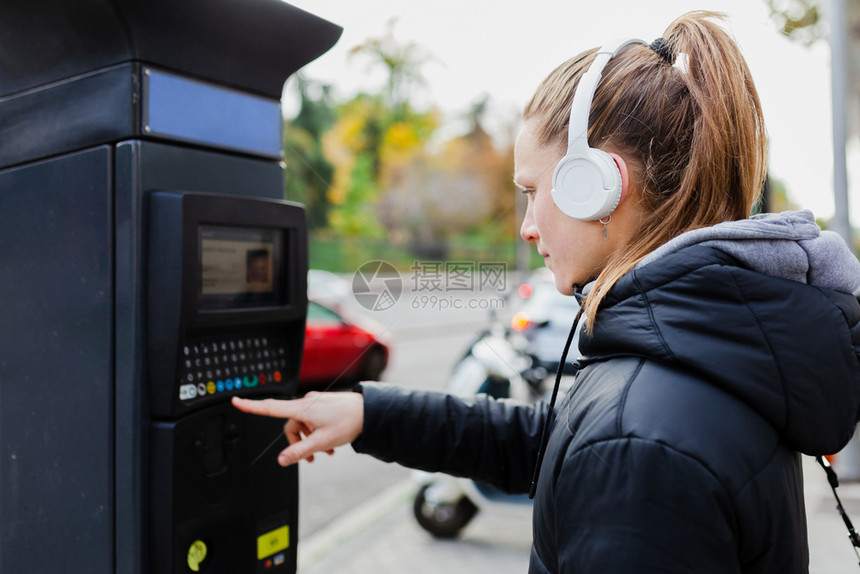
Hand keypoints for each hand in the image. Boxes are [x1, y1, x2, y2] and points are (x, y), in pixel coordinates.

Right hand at [232, 391, 363, 465]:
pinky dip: (319, 433)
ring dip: (312, 440)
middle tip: (313, 457)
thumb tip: (282, 460)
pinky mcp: (324, 405)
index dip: (251, 406)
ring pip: (304, 425)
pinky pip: (314, 421)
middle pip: (291, 425)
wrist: (371, 411)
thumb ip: (300, 451)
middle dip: (299, 442)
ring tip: (328, 452)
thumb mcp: (322, 441)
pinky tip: (332, 445)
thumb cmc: (349, 422)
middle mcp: (307, 402)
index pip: (270, 407)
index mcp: (302, 408)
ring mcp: (316, 403)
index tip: (235, 400)